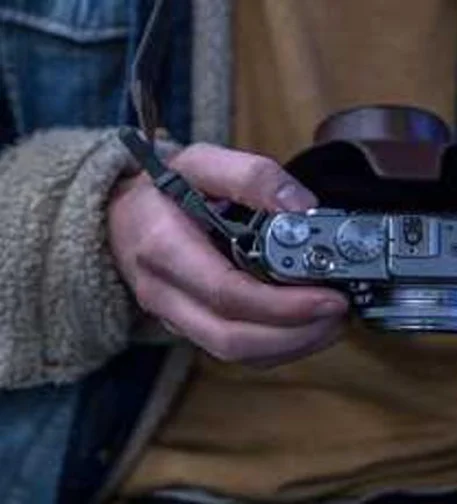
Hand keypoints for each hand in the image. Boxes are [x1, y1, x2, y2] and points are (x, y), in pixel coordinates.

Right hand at [108, 143, 347, 364]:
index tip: (331, 298)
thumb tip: (303, 208)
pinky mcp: (187, 324)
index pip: (227, 293)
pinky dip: (274, 345)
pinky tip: (303, 325)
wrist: (120, 218)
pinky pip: (233, 349)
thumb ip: (251, 176)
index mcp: (164, 249)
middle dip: (295, 335)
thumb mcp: (199, 162)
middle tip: (340, 313)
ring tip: (331, 321)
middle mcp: (164, 294)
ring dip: (290, 345)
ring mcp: (173, 316)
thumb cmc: (159, 188)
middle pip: (232, 339)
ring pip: (235, 353)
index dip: (283, 305)